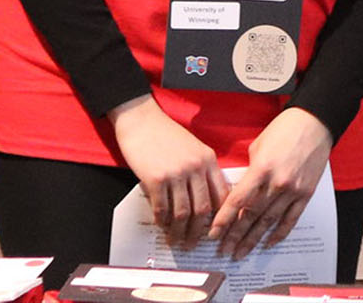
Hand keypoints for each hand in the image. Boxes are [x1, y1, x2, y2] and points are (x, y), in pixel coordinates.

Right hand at [107, 95, 228, 250]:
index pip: (221, 195)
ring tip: (176, 241)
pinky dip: (162, 221)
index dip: (220, 217)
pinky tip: (161, 226)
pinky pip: (162, 207)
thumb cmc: (166, 134)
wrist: (141, 120)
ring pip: (182, 212)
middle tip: (193, 244)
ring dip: (179, 231)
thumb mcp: (195, 148)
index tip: (215, 230)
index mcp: (208, 160)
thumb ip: (203, 170)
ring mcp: (176, 173)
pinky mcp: (155, 178)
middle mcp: (195, 167)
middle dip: (198, 231)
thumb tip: (206, 199)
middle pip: (203, 209)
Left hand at [210, 108, 332, 257]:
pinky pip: (291, 218)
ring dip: (253, 239)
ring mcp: (293, 190)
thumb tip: (240, 191)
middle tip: (223, 250)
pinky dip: (280, 232)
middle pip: (251, 216)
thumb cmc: (283, 130)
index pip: (237, 201)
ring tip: (241, 252)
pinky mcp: (306, 193)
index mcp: (261, 169)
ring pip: (269, 221)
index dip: (223, 220)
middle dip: (235, 235)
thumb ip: (249, 172)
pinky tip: (268, 242)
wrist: (315, 122)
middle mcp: (277, 183)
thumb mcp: (257, 147)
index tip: (213, 234)